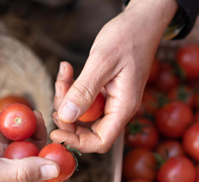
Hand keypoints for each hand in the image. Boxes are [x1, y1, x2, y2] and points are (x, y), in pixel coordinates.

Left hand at [51, 0, 177, 152]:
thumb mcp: (102, 62)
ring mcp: (113, 100)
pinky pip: (85, 98)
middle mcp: (119, 108)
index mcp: (124, 107)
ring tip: (64, 74)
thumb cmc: (129, 37)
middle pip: (88, 130)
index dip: (77, 143)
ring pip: (84, 113)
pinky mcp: (106, 91)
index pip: (101, 141)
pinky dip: (73, 87)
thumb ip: (84, 90)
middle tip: (59, 93)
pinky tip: (68, 70)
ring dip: (68, 98)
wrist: (142, 21)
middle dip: (68, 116)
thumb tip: (67, 117)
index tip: (56, 131)